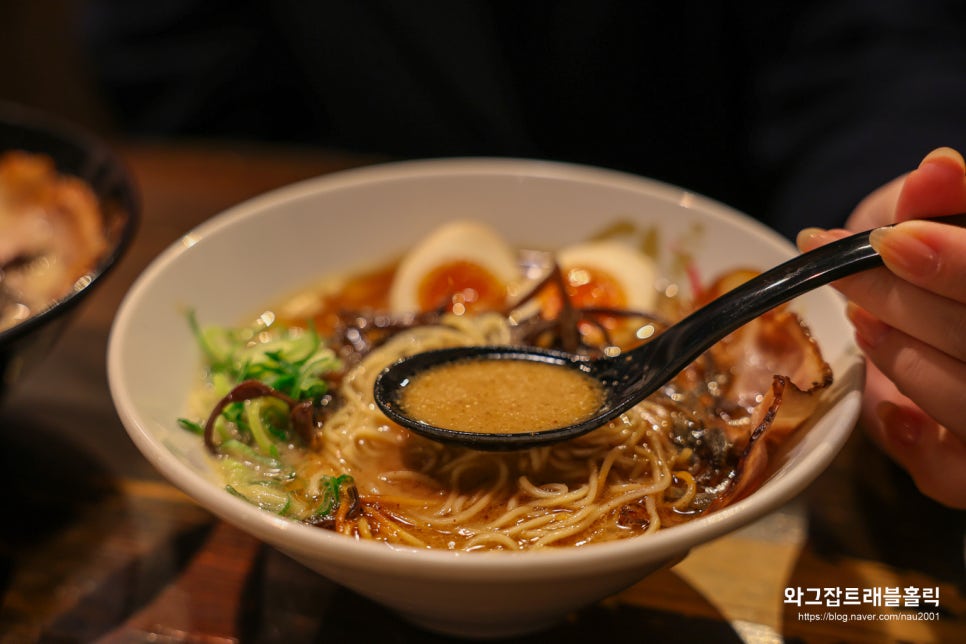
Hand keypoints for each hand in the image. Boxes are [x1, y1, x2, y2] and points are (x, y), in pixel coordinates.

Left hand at [797, 147, 965, 508]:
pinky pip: (960, 476)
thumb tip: (935, 169)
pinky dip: (920, 448)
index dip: (960, 264)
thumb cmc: (949, 262)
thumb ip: (949, 198)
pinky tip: (890, 413)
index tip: (892, 240)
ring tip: (865, 323)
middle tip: (848, 272)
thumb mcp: (946, 218)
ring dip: (908, 362)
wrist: (932, 308)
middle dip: (908, 306)